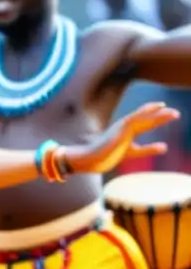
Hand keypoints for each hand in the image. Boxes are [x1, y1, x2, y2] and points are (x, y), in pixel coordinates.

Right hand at [63, 102, 178, 173]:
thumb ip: (148, 149)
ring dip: (159, 114)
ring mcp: (123, 125)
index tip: (166, 110)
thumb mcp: (133, 152)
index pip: (143, 119)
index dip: (154, 113)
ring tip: (174, 114)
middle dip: (161, 115)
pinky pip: (138, 118)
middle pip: (146, 116)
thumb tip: (166, 146)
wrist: (92, 158)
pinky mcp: (122, 128)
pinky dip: (149, 114)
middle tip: (176, 114)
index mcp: (126, 129)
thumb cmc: (108, 156)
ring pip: (144, 116)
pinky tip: (159, 111)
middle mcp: (125, 124)